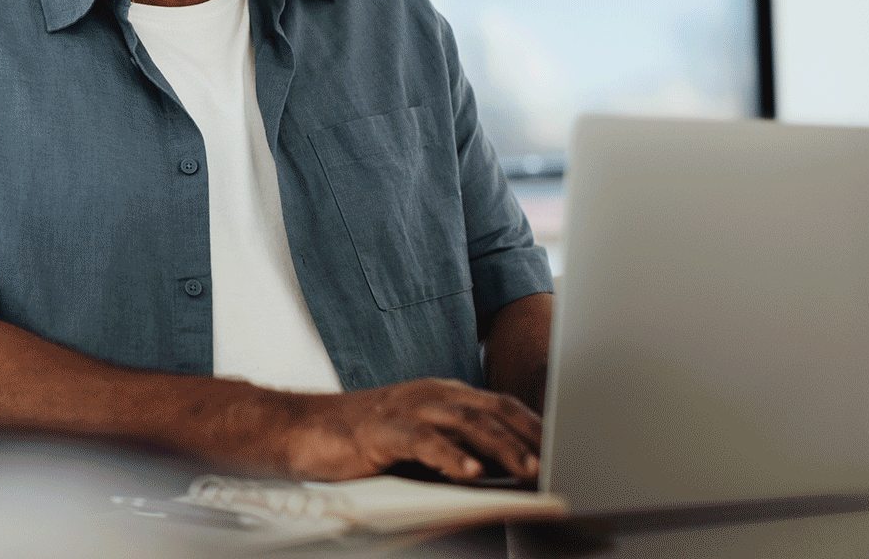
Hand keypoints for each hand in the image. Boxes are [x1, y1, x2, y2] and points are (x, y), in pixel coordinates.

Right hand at [268, 378, 543, 482]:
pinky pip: (422, 440)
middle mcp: (430, 395)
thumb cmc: (364, 439)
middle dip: (527, 436)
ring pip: (465, 422)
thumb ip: (456, 448)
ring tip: (526, 468)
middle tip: (556, 461)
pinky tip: (468, 472)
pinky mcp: (383, 429)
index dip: (533, 425)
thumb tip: (499, 472)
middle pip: (491, 410)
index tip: (563, 447)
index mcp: (443, 395)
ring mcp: (407, 408)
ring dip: (500, 446)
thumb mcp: (419, 440)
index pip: (499, 405)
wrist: (305, 429)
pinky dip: (449, 455)